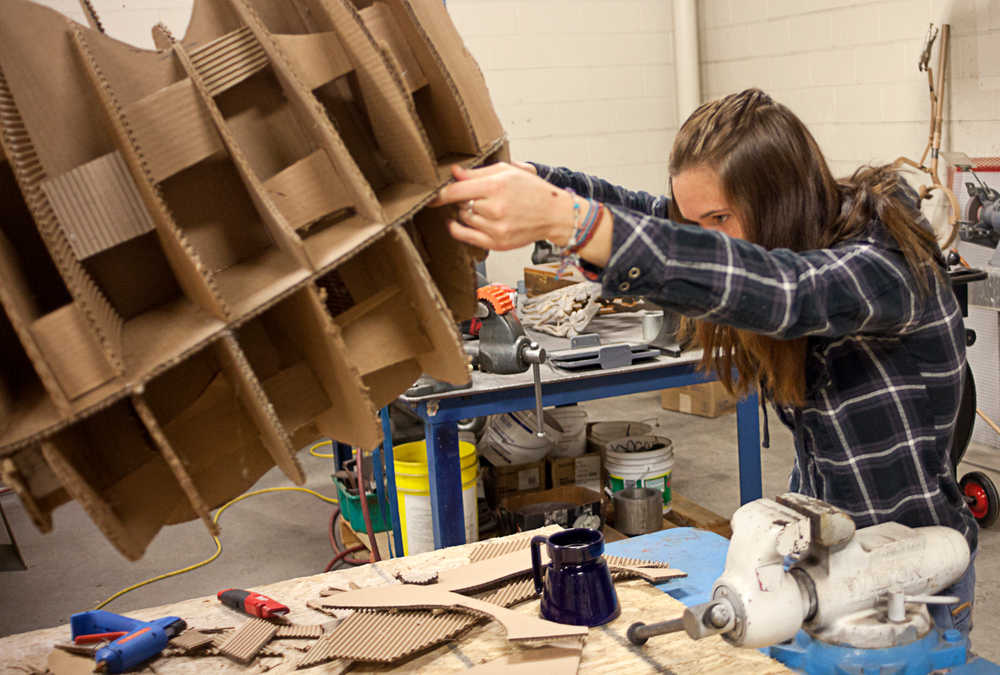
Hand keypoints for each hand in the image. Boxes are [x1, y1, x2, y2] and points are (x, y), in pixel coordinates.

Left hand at [429, 163, 573, 250]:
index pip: (456, 191)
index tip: (430, 193)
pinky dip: (458, 229)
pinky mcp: (497, 243)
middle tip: (475, 195)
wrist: (554, 214)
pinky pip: (466, 236)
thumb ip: (478, 173)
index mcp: (496, 186)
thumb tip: (454, 172)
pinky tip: (458, 222)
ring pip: (463, 218)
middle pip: (459, 204)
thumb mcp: (508, 172)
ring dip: (466, 212)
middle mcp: (495, 209)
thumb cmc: (533, 190)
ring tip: (482, 207)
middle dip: (462, 199)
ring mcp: (495, 228)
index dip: (440, 192)